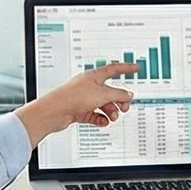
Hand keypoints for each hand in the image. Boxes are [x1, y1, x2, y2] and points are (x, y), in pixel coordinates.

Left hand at [18, 63, 137, 143]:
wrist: (54, 112)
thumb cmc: (73, 97)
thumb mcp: (103, 94)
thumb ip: (119, 94)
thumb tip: (128, 95)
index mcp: (93, 76)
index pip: (114, 69)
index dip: (126, 68)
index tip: (136, 68)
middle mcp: (88, 86)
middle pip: (110, 91)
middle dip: (119, 100)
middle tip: (125, 107)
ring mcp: (83, 98)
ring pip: (103, 104)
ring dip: (111, 111)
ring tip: (112, 117)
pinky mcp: (79, 110)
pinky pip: (95, 114)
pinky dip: (100, 118)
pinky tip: (103, 122)